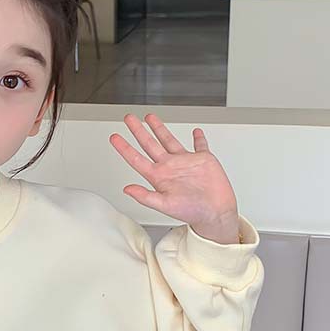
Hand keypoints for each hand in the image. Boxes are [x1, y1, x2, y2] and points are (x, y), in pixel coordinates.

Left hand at [109, 113, 239, 243]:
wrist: (215, 212)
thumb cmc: (191, 212)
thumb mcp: (164, 205)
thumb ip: (145, 196)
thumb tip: (127, 190)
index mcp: (158, 176)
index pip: (136, 159)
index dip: (124, 148)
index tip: (114, 137)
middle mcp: (169, 167)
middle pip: (149, 144)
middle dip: (138, 130)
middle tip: (129, 118)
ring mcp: (185, 162)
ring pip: (169, 140)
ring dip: (159, 128)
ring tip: (150, 117)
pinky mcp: (203, 159)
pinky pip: (200, 145)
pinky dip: (198, 138)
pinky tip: (195, 131)